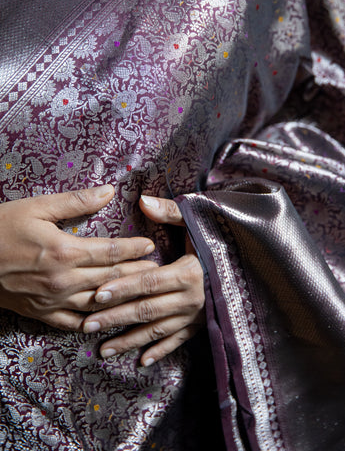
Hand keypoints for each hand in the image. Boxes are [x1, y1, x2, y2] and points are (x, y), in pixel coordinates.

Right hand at [0, 185, 155, 329]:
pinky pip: (73, 323)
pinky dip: (94, 322)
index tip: (150, 246)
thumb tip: (108, 191)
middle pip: (111, 277)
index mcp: (66, 251)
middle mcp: (64, 280)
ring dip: (123, 297)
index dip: (134, 248)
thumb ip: (76, 202)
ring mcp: (53, 300)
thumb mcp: (37, 207)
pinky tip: (108, 320)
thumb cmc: (1, 227)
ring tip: (142, 293)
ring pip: (98, 302)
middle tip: (158, 271)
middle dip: (137, 273)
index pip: (111, 251)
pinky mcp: (41, 313)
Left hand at [82, 196, 205, 365]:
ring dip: (130, 341)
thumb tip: (142, 200)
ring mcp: (197, 315)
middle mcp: (192, 298)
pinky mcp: (202, 324)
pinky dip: (160, 351)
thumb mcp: (198, 221)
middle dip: (116, 318)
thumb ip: (170, 212)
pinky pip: (178, 341)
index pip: (149, 282)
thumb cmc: (221, 238)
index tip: (97, 295)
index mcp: (189, 272)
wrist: (255, 261)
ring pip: (158, 330)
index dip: (123, 288)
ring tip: (102, 350)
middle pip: (147, 309)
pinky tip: (141, 362)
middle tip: (86, 325)